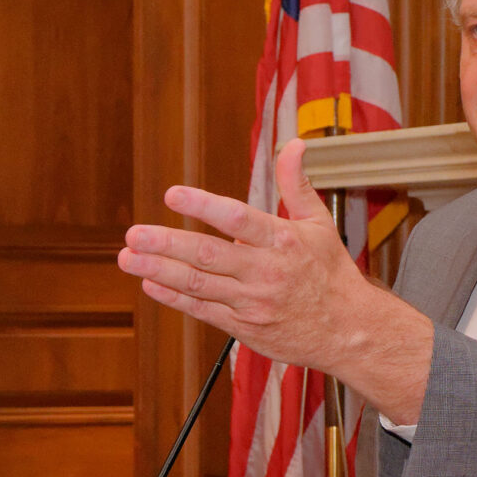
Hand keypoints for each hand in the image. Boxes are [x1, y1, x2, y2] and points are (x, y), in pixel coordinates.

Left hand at [117, 141, 433, 420]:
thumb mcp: (319, 224)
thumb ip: (296, 184)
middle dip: (165, 244)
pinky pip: (202, 311)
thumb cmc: (331, 274)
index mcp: (282, 242)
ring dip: (159, 271)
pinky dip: (174, 298)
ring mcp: (252, 302)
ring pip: (198, 284)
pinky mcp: (243, 327)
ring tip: (128, 257)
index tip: (173, 194)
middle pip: (208, 256)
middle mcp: (265, 272)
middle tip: (133, 233)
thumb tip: (293, 145)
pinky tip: (150, 284)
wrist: (348, 331)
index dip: (203, 206)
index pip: (238, 219)